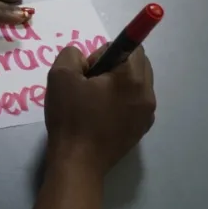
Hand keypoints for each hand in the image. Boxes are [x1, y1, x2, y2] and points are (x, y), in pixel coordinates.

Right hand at [45, 45, 155, 176]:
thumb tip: (84, 59)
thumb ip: (72, 54)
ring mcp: (147, 114)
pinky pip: (135, 103)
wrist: (78, 161)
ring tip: (93, 99)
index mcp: (131, 78)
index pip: (132, 47)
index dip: (106, 52)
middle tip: (90, 82)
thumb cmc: (71, 116)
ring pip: (137, 84)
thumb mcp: (60, 75)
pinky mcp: (141, 129)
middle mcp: (147, 94)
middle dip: (115, 65)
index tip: (88, 70)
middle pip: (138, 64)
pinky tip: (100, 114)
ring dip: (118, 83)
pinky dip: (121, 100)